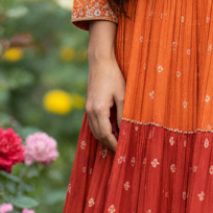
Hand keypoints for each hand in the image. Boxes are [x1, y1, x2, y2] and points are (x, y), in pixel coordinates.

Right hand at [85, 20, 124, 150]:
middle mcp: (91, 111)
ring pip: (95, 130)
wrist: (99, 62)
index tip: (123, 151)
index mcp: (99, 110)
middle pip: (99, 135)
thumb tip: (124, 131)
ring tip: (117, 143)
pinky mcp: (89, 105)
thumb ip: (123, 115)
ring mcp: (88, 108)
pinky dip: (102, 130)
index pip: (106, 134)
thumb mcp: (123, 96)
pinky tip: (112, 130)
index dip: (114, 144)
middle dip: (109, 144)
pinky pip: (94, 123)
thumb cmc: (114, 76)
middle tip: (121, 151)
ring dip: (105, 138)